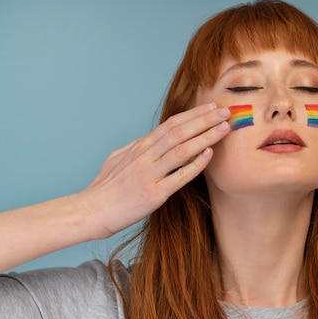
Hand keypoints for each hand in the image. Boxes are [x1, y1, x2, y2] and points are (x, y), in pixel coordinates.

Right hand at [78, 103, 230, 238]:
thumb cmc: (105, 188)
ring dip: (205, 137)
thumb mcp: (118, 159)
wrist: (91, 211)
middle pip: (179, 132)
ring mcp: (150, 174)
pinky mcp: (154, 194)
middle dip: (204, 120)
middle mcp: (145, 156)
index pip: (170, 124)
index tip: (210, 107)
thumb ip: (137, 148)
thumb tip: (151, 139)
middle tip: (225, 111)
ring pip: (182, 150)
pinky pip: (179, 176)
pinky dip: (195, 164)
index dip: (193, 114)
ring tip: (224, 128)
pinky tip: (209, 154)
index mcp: (139, 147)